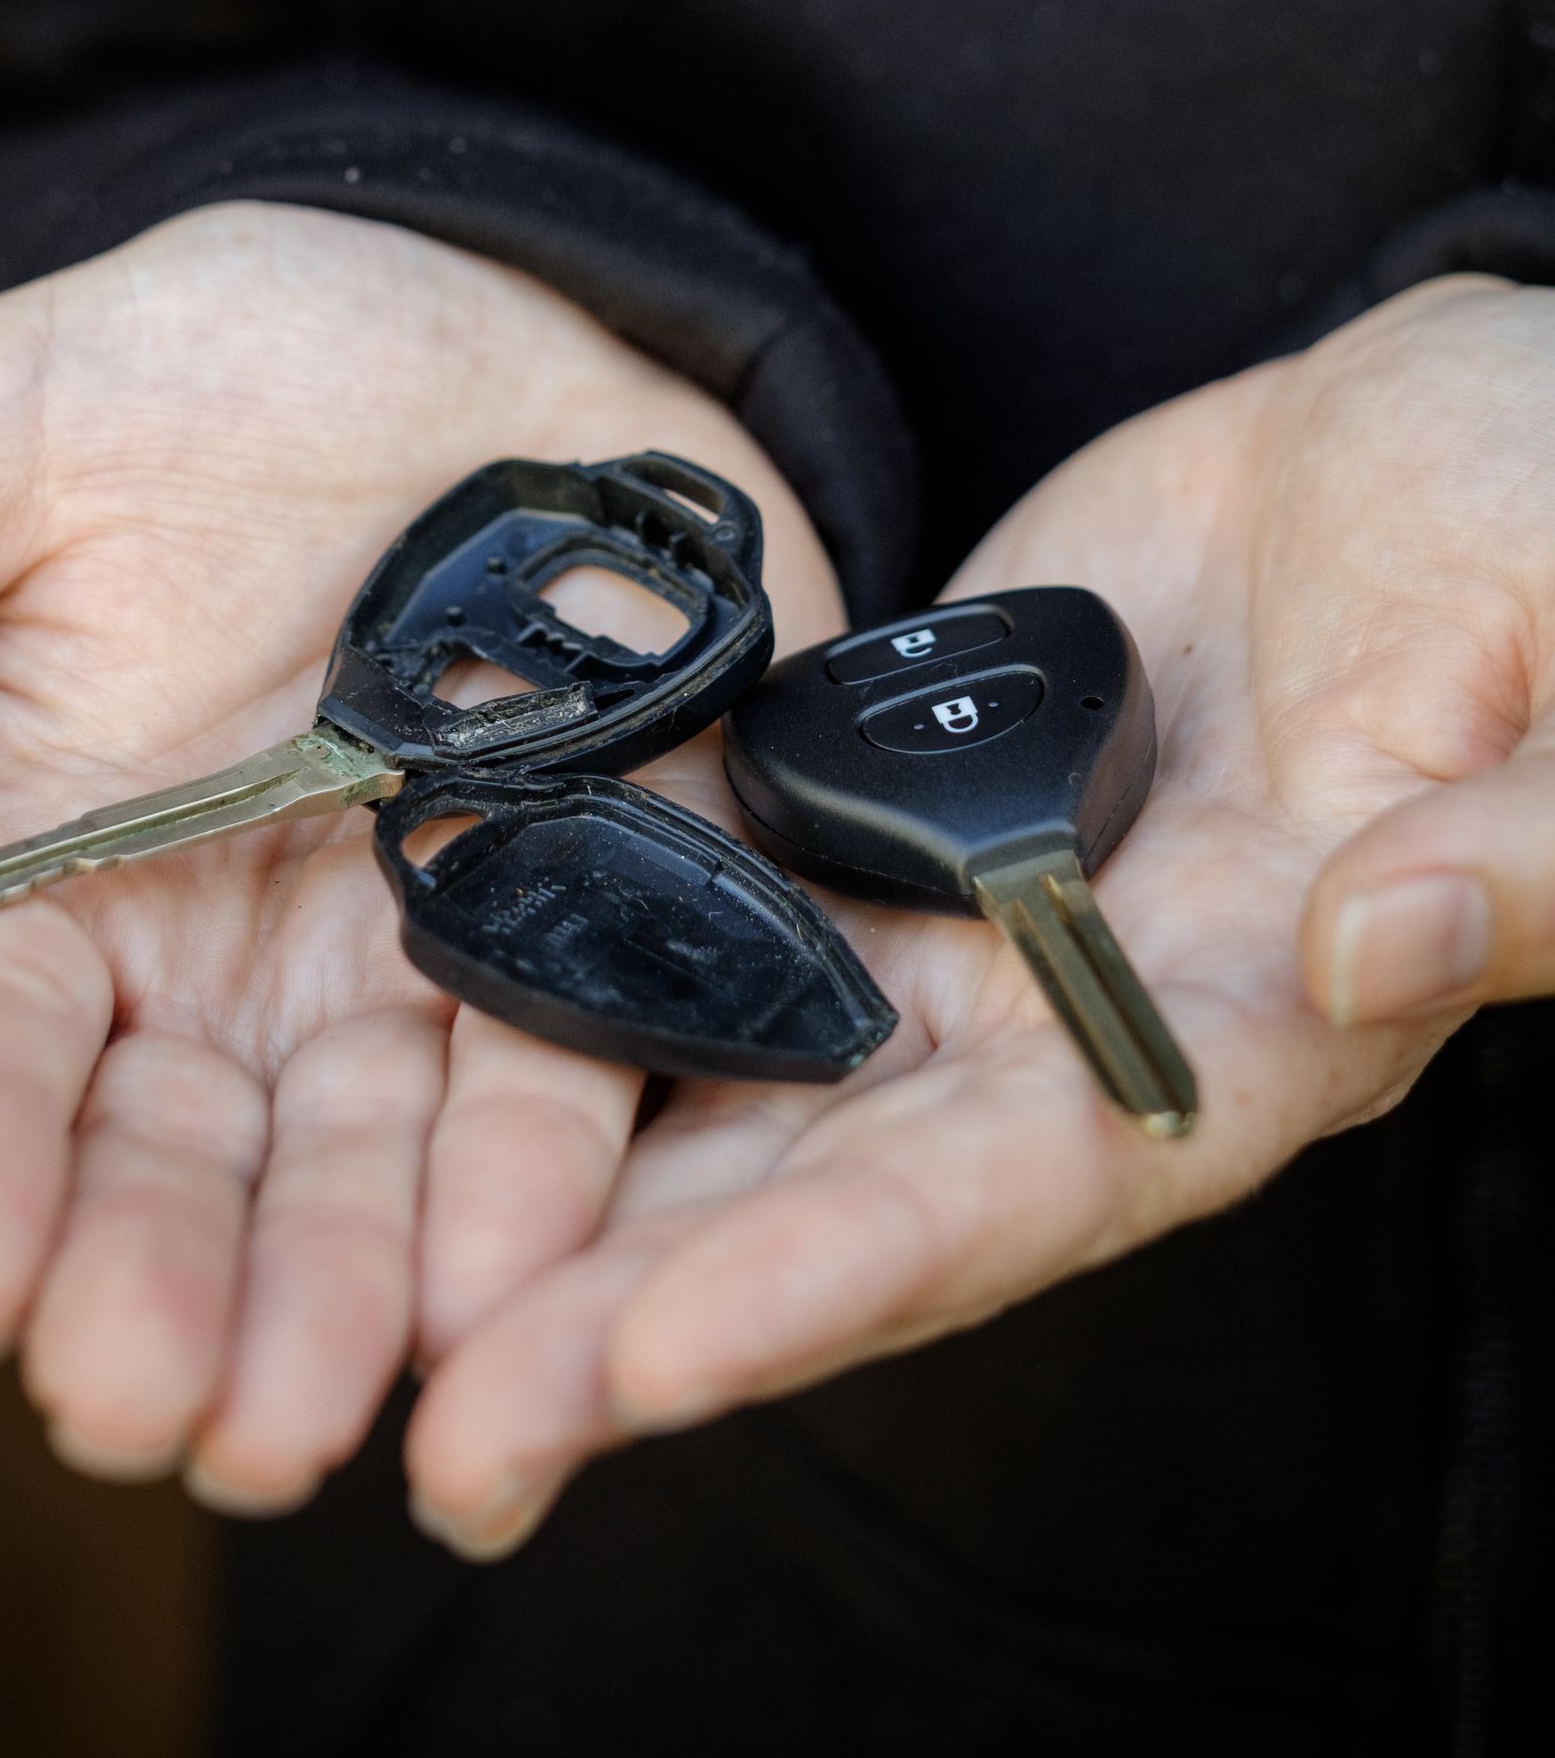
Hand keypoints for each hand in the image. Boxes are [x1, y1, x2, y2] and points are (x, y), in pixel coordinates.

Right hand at [0, 201, 837, 1504]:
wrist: (452, 295)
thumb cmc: (177, 366)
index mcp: (58, 876)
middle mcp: (237, 957)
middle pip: (182, 1162)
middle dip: (163, 1292)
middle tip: (152, 1408)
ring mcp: (428, 939)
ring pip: (376, 1161)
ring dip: (347, 1296)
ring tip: (325, 1411)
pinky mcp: (613, 892)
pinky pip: (585, 1049)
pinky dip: (554, 1168)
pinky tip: (526, 1272)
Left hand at [401, 276, 1554, 1558]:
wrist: (1441, 415)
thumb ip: (1524, 844)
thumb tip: (1373, 940)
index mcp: (1270, 1022)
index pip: (1034, 1190)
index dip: (840, 1278)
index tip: (637, 1361)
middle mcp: (1094, 1000)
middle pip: (848, 1182)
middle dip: (650, 1308)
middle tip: (443, 1425)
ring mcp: (986, 892)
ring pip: (764, 1057)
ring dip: (593, 1171)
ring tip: (398, 1277)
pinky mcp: (911, 770)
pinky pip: (743, 872)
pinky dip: (612, 949)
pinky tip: (455, 1004)